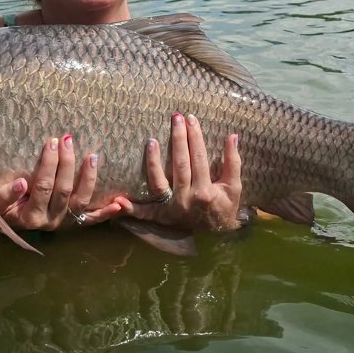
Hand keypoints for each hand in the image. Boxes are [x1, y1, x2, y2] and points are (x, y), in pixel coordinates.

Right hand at [0, 135, 121, 230]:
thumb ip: (5, 195)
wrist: (3, 223)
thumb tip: (21, 183)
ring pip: (81, 201)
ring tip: (92, 156)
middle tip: (66, 139)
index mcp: (30, 216)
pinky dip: (106, 212)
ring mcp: (64, 222)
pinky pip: (91, 219)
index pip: (42, 186)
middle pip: (63, 190)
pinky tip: (120, 204)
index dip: (48, 164)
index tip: (51, 142)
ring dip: (88, 178)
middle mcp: (50, 221)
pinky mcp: (73, 223)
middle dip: (66, 162)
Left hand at [116, 113, 241, 230]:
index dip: (195, 137)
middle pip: (180, 164)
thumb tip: (232, 136)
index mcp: (205, 191)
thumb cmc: (225, 206)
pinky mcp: (161, 216)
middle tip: (176, 117)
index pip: (199, 158)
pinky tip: (119, 200)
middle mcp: (187, 199)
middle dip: (179, 139)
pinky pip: (144, 212)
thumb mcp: (234, 186)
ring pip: (159, 182)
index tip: (191, 118)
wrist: (218, 235)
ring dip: (153, 161)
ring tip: (152, 141)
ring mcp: (171, 208)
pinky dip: (131, 209)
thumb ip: (233, 162)